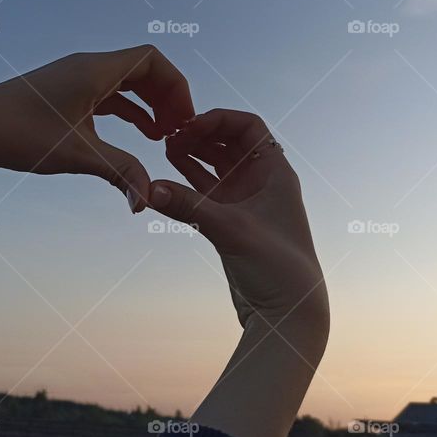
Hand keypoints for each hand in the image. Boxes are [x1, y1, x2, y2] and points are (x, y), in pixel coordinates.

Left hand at [0, 46, 193, 220]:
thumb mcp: (76, 155)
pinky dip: (127, 111)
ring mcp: (74, 79)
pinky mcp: (63, 93)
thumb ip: (120, 172)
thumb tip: (149, 202)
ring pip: (124, 83)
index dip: (176, 86)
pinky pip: (107, 94)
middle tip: (179, 131)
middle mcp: (87, 67)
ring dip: (147, 105)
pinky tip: (134, 137)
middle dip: (166, 98)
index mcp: (94, 70)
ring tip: (162, 137)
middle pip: (142, 69)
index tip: (183, 119)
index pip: (152, 60)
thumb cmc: (18, 134)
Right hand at [147, 109, 328, 436]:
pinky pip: (207, 190)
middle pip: (229, 141)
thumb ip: (189, 206)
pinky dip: (188, 179)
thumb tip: (149, 188)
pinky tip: (166, 174)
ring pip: (216, 165)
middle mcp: (263, 182)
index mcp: (276, 172)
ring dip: (193, 154)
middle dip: (200, 134)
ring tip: (165, 147)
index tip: (188, 127)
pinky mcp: (232, 222)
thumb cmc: (277, 270)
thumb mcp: (231, 230)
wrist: (287, 316)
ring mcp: (246, 201)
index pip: (247, 126)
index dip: (217, 120)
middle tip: (170, 136)